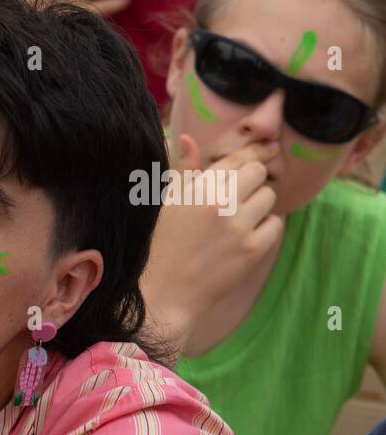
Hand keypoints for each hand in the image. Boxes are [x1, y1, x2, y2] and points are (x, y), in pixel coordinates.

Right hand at [141, 134, 283, 337]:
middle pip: (258, 173)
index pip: (236, 158)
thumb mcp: (164, 204)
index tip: (266, 149)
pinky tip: (245, 237)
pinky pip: (276, 224)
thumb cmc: (158, 246)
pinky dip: (265, 228)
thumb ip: (182, 170)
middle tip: (239, 197)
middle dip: (252, 180)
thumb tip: (188, 139)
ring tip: (238, 220)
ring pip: (268, 197)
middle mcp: (219, 203)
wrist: (162, 294)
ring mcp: (238, 227)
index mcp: (197, 188)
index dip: (255, 151)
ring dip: (258, 204)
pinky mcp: (252, 251)